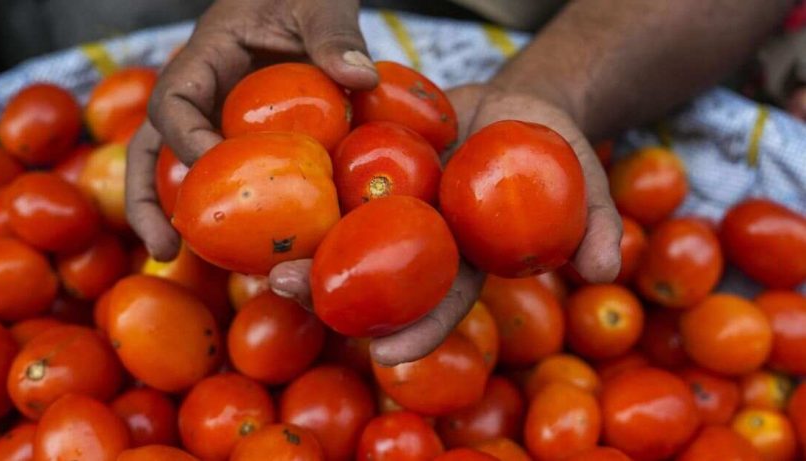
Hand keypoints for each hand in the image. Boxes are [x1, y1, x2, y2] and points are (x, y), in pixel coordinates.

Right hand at [126, 0, 377, 260]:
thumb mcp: (319, 2)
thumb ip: (334, 35)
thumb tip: (360, 79)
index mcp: (208, 56)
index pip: (176, 101)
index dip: (184, 140)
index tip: (213, 170)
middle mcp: (202, 93)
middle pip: (153, 148)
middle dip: (149, 199)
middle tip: (164, 249)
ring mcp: (218, 117)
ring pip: (178, 169)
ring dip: (174, 215)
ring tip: (179, 263)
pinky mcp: (242, 135)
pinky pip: (227, 174)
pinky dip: (228, 208)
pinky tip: (245, 250)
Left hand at [268, 83, 621, 366]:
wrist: (518, 102)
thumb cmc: (556, 146)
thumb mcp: (585, 176)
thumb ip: (595, 220)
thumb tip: (603, 267)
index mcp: (466, 258)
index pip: (441, 302)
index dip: (418, 330)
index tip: (387, 355)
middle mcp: (422, 240)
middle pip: (374, 276)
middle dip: (331, 291)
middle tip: (289, 292)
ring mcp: (394, 204)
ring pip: (343, 234)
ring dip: (302, 246)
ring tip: (262, 255)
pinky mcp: (374, 165)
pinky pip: (337, 176)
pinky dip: (305, 185)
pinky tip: (265, 186)